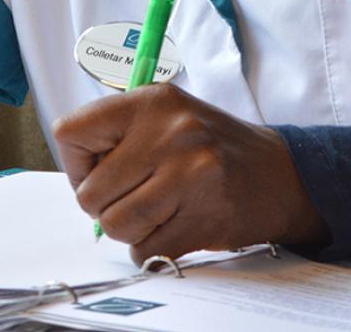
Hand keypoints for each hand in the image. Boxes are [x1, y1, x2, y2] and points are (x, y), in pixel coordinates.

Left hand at [53, 83, 327, 263]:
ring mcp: (189, 174)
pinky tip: (177, 225)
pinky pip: (146, 250)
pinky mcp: (203, 215)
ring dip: (130, 229)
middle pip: (89, 193)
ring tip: (159, 210)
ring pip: (115, 225)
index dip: (76, 164)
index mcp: (152, 100)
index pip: (70, 133)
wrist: (281, 175)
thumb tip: (74, 173)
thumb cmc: (212, 148)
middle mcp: (170, 132)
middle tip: (137, 195)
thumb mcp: (167, 118)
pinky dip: (154, 248)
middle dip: (105, 206)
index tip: (100, 171)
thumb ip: (119, 135)